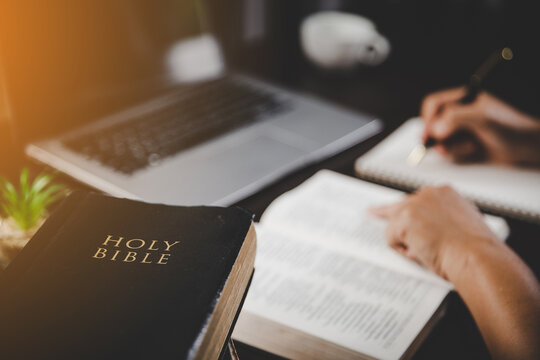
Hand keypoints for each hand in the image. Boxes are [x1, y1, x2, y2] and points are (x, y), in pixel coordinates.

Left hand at [370, 185, 497, 280]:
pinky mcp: (404, 218)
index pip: (419, 200)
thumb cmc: (475, 251)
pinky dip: (403, 251)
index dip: (409, 210)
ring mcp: (416, 204)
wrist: (477, 256)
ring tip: (428, 253)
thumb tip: (428, 234)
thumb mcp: (463, 228)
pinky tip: (421, 253)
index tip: (399, 210)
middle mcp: (430, 194)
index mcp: (446, 194)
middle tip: (372, 212)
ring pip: (396, 225)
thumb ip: (444, 223)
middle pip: (399, 204)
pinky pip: (391, 239)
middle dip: (385, 211)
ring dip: (407, 243)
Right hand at [420, 87, 539, 165]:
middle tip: (441, 146)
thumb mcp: (483, 118)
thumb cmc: (512, 128)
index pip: (434, 103)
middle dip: (436, 136)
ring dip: (449, 147)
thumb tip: (435, 129)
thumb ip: (456, 118)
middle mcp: (460, 114)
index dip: (428, 117)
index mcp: (464, 99)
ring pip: (439, 139)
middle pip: (433, 123)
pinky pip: (449, 151)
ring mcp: (462, 130)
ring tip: (467, 147)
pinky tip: (471, 151)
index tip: (428, 133)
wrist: (528, 148)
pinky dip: (456, 154)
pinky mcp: (464, 145)